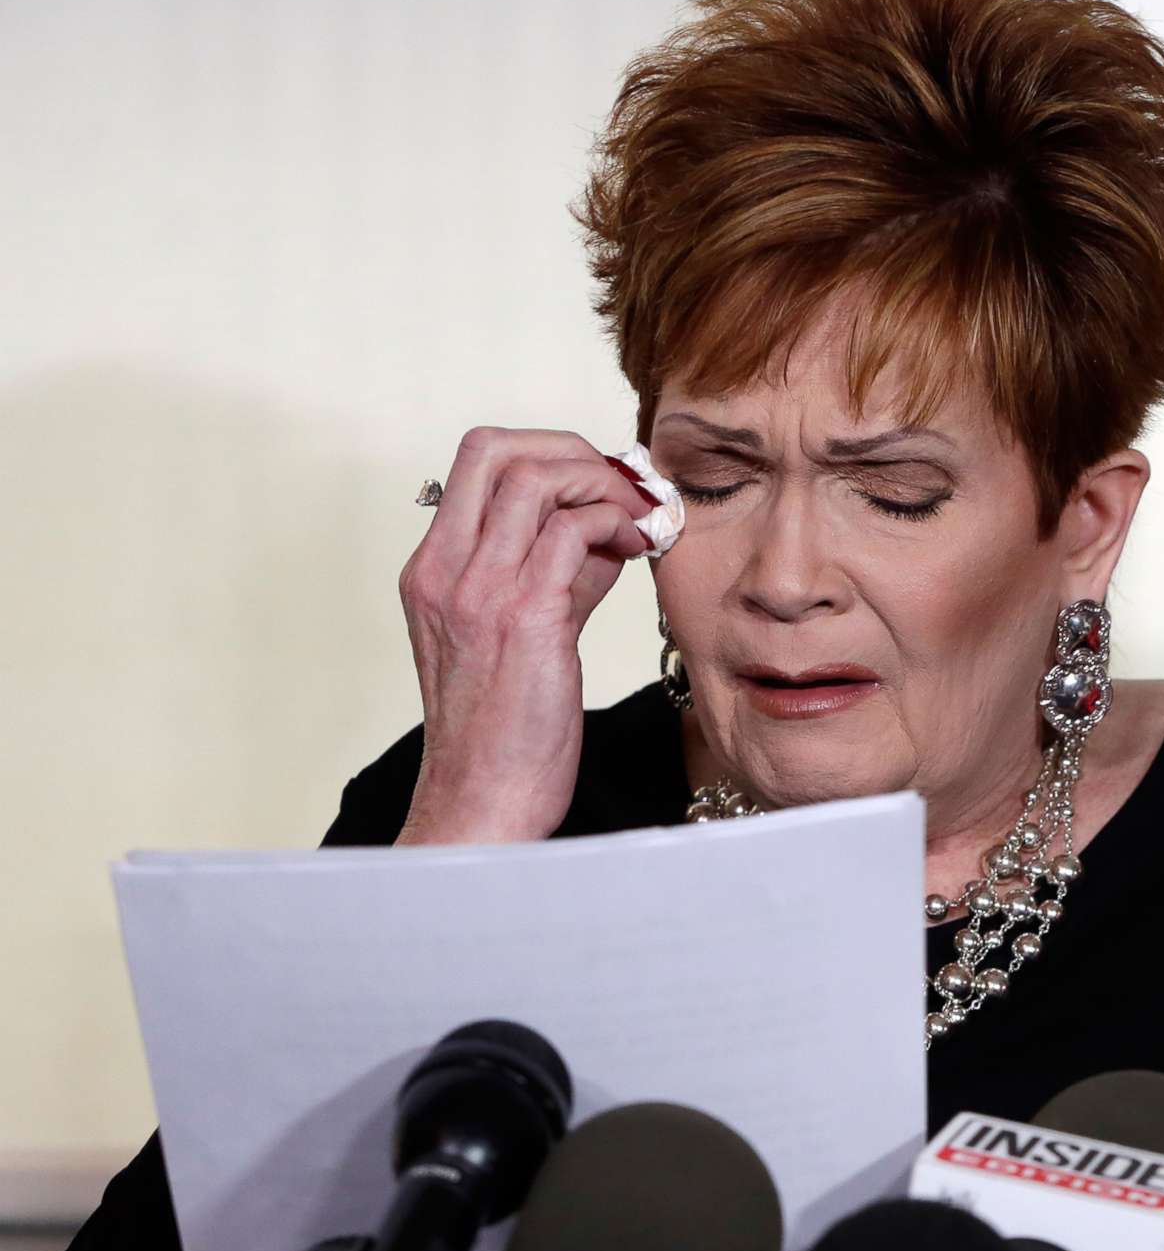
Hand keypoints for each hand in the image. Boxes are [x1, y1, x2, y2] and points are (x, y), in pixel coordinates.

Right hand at [395, 428, 661, 843]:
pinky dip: (617, 524)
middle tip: (627, 487)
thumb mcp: (526, 635)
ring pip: (535, 479)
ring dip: (604, 484)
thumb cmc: (506, 732)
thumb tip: (610, 528)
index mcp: (433, 568)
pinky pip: (573, 532)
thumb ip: (560, 574)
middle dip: (574, 450)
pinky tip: (642, 549)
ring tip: (642, 519)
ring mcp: (479, 591)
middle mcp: (444, 570)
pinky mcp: (523, 618)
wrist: (484, 802)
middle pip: (495, 448)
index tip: (601, 483)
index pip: (477, 460)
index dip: (549, 452)